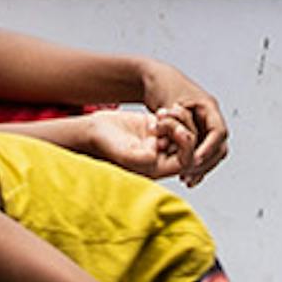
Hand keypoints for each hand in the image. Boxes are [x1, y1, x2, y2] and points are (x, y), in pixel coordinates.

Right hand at [54, 105, 191, 176]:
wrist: (92, 131)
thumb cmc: (105, 146)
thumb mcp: (125, 154)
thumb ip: (144, 158)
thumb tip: (160, 156)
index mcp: (157, 169)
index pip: (186, 161)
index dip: (188, 146)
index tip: (179, 132)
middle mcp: (161, 157)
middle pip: (189, 145)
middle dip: (182, 129)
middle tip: (167, 120)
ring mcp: (159, 141)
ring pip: (183, 130)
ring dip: (178, 119)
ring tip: (163, 115)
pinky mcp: (155, 128)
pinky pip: (174, 120)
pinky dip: (171, 114)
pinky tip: (159, 112)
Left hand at [126, 67, 230, 182]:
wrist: (154, 79)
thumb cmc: (160, 86)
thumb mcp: (169, 105)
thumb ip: (176, 125)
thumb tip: (180, 143)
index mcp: (209, 107)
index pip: (218, 132)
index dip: (209, 148)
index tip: (194, 161)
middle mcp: (210, 117)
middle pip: (219, 146)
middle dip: (206, 163)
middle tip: (190, 175)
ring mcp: (205, 125)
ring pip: (212, 152)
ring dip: (202, 167)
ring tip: (187, 180)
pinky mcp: (197, 133)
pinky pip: (202, 151)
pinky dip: (195, 164)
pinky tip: (185, 177)